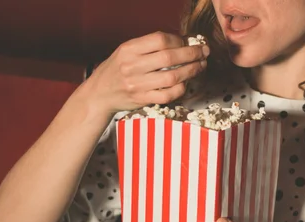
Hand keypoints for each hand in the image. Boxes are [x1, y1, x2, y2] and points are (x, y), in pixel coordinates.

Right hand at [86, 32, 209, 112]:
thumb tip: (182, 42)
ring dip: (192, 71)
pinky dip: (181, 88)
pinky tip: (186, 83)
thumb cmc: (117, 70)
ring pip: (173, 77)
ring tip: (200, 66)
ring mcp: (138, 84)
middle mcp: (132, 66)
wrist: (99, 94)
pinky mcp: (143, 99)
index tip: (189, 42)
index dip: (179, 40)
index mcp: (129, 49)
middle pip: (170, 57)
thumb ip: (149, 46)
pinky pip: (168, 94)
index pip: (160, 39)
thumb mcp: (127, 51)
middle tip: (204, 52)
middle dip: (192, 54)